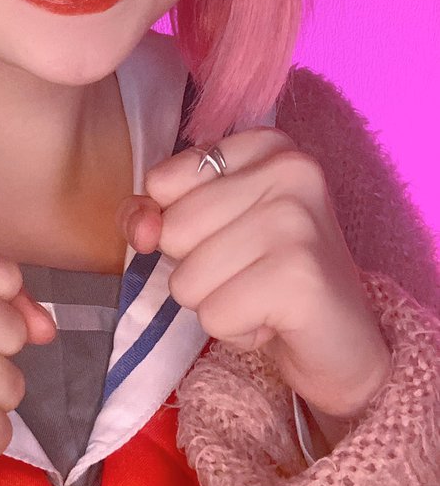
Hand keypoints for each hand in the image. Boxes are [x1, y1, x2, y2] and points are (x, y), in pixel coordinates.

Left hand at [116, 128, 390, 422]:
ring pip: (187, 278)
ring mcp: (297, 221)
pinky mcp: (300, 278)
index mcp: (265, 144)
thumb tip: (141, 229)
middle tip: (250, 271)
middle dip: (196, 267)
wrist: (344, 341)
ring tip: (261, 295)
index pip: (162, 181)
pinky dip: (235, 330)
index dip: (176, 223)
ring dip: (214, 302)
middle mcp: (289, 169)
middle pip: (172, 230)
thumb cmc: (266, 274)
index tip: (226, 234)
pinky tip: (273, 319)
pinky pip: (213, 315)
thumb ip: (155, 213)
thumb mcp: (207, 227)